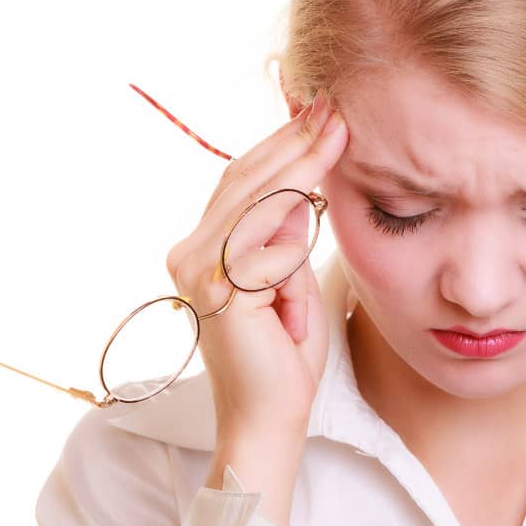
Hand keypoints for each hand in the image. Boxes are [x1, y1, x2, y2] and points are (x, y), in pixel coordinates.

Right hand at [165, 88, 347, 434]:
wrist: (272, 416)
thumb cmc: (287, 354)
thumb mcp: (289, 279)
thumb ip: (283, 236)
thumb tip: (296, 194)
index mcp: (202, 249)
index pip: (241, 183)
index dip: (280, 147)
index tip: (321, 117)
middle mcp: (188, 253)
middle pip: (243, 181)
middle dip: (293, 142)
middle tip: (333, 109)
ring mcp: (196, 270)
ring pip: (254, 200)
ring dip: (300, 163)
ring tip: (337, 130)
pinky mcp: (217, 289)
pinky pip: (265, 242)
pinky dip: (294, 227)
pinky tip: (321, 185)